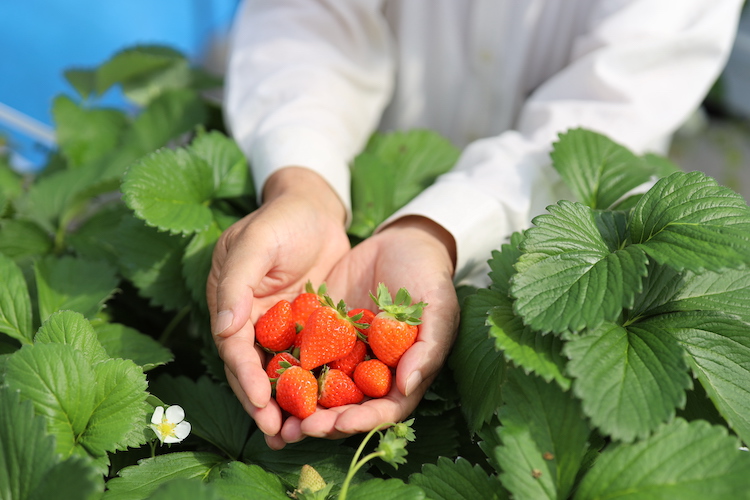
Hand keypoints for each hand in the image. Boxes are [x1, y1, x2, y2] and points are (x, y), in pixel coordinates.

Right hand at [206, 167, 349, 440]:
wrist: (315, 208)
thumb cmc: (281, 219)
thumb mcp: (255, 242)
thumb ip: (238, 283)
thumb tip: (224, 328)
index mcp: (231, 303)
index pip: (235, 349)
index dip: (246, 378)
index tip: (261, 404)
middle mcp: (251, 320)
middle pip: (255, 369)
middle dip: (264, 403)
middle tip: (279, 435)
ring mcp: (279, 326)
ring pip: (279, 371)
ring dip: (286, 402)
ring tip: (297, 436)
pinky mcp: (307, 327)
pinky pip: (307, 359)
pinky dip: (311, 383)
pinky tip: (325, 407)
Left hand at [266, 215, 459, 448]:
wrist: (403, 241)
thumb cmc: (430, 279)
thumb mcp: (438, 311)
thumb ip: (427, 349)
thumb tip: (407, 386)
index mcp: (399, 375)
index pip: (381, 410)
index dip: (361, 420)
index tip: (340, 422)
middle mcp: (367, 372)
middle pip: (344, 407)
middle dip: (321, 421)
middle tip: (297, 429)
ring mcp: (342, 354)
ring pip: (317, 387)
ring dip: (297, 406)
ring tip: (274, 416)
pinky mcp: (320, 332)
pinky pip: (299, 353)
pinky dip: (283, 367)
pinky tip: (262, 374)